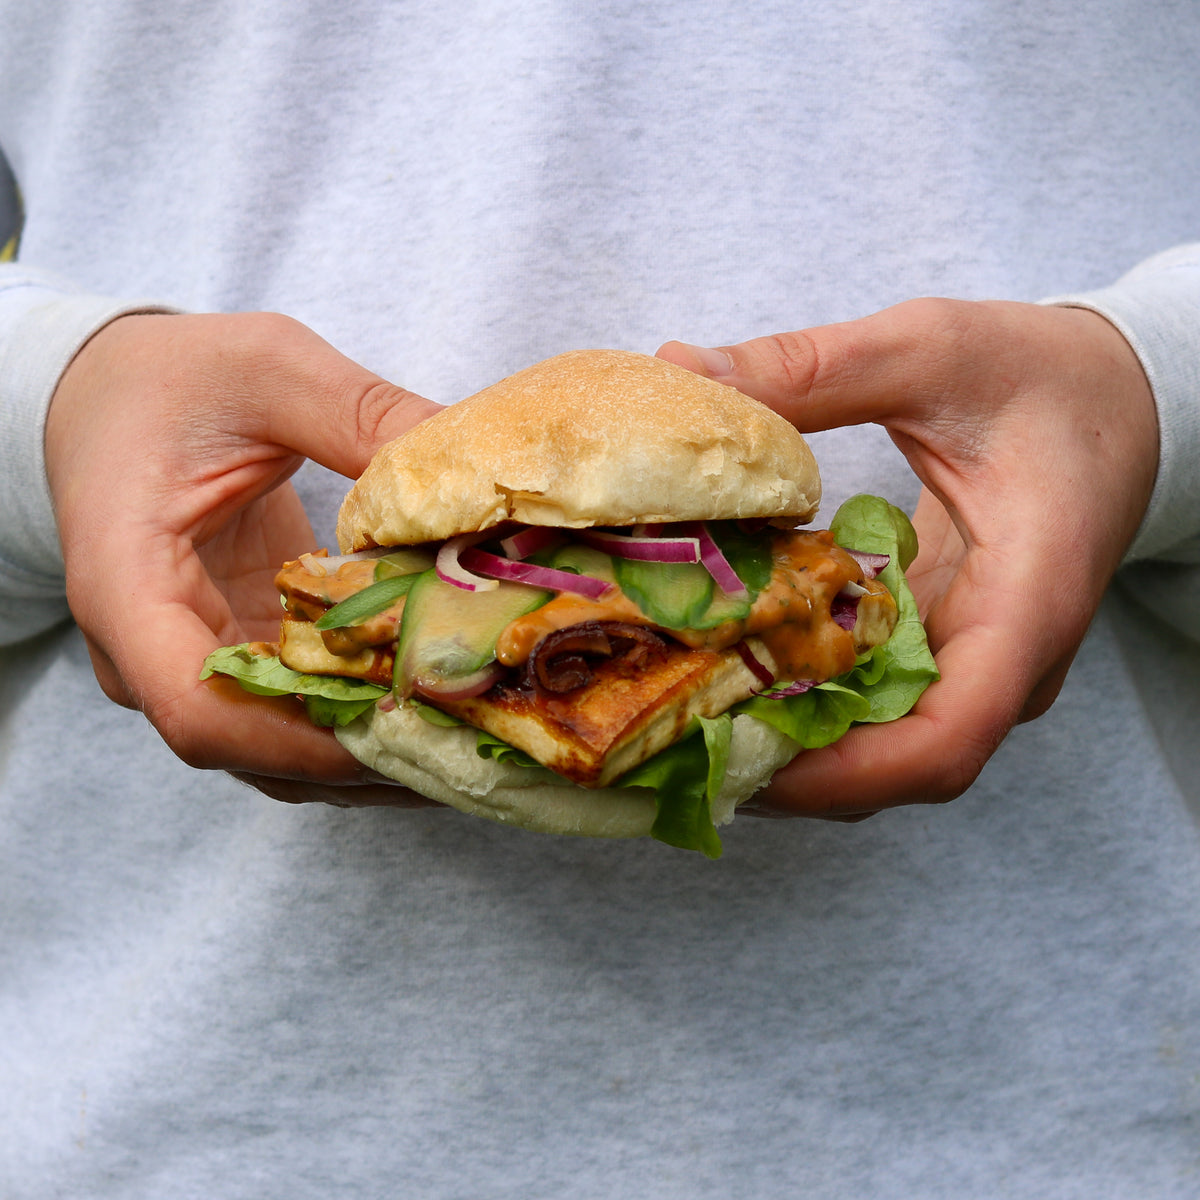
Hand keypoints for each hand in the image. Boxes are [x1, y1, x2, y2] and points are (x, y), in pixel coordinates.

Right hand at [46, 311, 440, 804]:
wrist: (110, 395)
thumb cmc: (169, 378)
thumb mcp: (268, 369)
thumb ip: (365, 416)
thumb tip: (472, 476)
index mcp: (126, 584)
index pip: (199, 710)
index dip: (309, 741)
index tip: (412, 722)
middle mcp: (147, 651)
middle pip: (254, 748)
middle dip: (367, 752)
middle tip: (476, 736)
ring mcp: (193, 663)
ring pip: (282, 750)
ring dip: (377, 748)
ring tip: (475, 734)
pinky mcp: (238, 654)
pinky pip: (298, 712)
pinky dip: (368, 715)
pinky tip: (443, 700)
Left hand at [658, 299, 1158, 817]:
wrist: (1121, 396)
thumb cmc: (1044, 375)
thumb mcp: (931, 351)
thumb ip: (811, 368)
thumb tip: (681, 371)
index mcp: (1028, 605)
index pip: (948, 738)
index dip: (841, 773)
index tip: (740, 757)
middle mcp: (1008, 661)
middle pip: (899, 765)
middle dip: (789, 767)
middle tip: (677, 737)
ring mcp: (979, 664)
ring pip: (883, 746)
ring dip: (787, 743)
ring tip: (685, 715)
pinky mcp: (948, 648)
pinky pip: (876, 700)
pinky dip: (804, 699)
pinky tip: (728, 671)